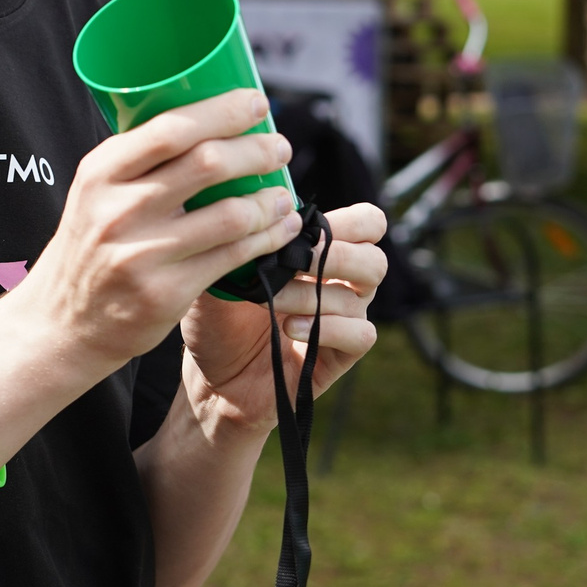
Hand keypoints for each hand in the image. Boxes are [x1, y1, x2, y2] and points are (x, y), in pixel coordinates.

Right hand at [0, 88, 303, 376]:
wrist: (65, 322)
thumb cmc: (93, 245)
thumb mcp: (97, 193)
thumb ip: (141, 161)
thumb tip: (212, 121)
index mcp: (101, 172)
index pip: (170, 129)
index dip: (222, 111)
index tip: (256, 103)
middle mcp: (118, 210)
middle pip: (207, 164)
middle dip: (256, 150)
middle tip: (279, 148)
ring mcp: (142, 255)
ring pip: (229, 215)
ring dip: (269, 200)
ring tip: (283, 194)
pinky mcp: (166, 293)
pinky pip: (232, 257)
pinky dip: (267, 238)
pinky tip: (280, 228)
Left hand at [176, 202, 388, 438]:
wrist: (211, 381)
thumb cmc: (217, 322)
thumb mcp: (218, 272)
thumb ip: (240, 238)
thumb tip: (254, 205)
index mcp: (322, 254)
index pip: (367, 224)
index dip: (350, 221)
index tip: (306, 226)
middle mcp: (342, 284)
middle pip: (375, 258)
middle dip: (334, 255)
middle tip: (295, 262)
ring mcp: (345, 320)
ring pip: (360, 295)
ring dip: (312, 293)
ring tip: (271, 301)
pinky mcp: (342, 355)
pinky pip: (361, 334)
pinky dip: (327, 327)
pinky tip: (290, 328)